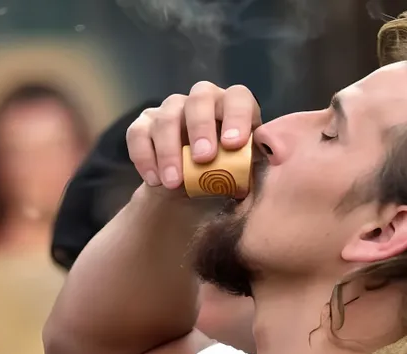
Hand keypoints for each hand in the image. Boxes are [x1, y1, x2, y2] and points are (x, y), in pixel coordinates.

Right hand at [126, 82, 261, 188]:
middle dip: (201, 128)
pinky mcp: (144, 126)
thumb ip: (252, 167)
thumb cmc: (224, 185)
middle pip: (201, 97)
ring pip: (167, 116)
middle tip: (203, 159)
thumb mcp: (243, 179)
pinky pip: (138, 133)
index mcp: (233, 110)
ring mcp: (171, 111)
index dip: (237, 116)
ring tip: (175, 183)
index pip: (239, 98)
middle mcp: (203, 103)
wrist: (188, 202)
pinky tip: (155, 181)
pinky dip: (145, 157)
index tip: (233, 145)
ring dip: (170, 151)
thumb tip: (268, 161)